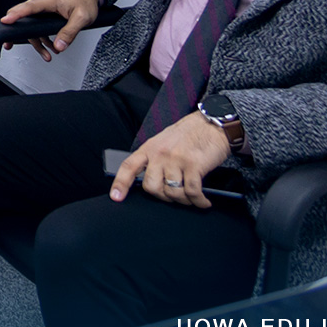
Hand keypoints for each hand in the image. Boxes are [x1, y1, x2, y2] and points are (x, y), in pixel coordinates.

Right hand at [0, 0, 101, 60]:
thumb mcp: (82, 17)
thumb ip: (70, 32)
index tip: (6, 21)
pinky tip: (50, 48)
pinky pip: (37, 29)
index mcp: (47, 1)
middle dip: (15, 32)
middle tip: (9, 43)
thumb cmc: (83, 1)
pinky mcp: (42, 16)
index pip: (28, 7)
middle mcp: (40, 4)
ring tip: (47, 54)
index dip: (16, 15)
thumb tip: (59, 45)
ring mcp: (40, 10)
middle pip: (22, 18)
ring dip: (37, 43)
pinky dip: (42, 40)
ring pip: (30, 28)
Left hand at [111, 113, 231, 208]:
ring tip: (192, 198)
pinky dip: (199, 201)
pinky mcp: (194, 165)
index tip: (116, 197)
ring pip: (172, 193)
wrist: (211, 124)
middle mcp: (160, 154)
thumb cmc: (188, 135)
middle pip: (152, 187)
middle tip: (175, 196)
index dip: (121, 183)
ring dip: (184, 200)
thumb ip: (155, 159)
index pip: (129, 166)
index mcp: (150, 148)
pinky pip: (192, 192)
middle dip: (163, 197)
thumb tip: (153, 182)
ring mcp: (176, 159)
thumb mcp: (164, 142)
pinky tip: (203, 202)